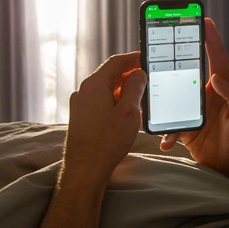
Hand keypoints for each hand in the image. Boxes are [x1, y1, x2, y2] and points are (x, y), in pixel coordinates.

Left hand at [64, 52, 146, 177]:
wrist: (85, 169)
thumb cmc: (107, 142)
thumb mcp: (129, 112)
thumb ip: (135, 88)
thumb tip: (138, 74)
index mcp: (94, 85)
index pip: (116, 62)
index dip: (133, 58)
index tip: (146, 59)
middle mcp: (84, 91)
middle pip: (110, 75)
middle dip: (130, 76)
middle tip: (148, 81)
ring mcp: (80, 104)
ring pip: (106, 89)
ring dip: (124, 91)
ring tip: (141, 99)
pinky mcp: (80, 117)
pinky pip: (100, 101)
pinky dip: (115, 102)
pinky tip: (126, 113)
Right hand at [159, 18, 228, 179]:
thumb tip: (216, 77)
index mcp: (223, 89)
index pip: (217, 59)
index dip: (212, 39)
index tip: (205, 21)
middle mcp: (207, 96)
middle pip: (189, 72)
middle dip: (176, 59)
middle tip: (163, 45)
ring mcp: (195, 111)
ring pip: (174, 95)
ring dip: (163, 96)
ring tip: (150, 93)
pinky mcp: (186, 127)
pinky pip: (170, 124)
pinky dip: (165, 132)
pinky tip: (165, 141)